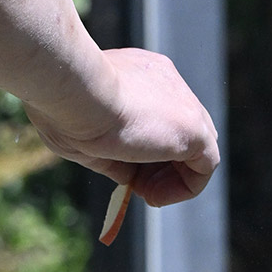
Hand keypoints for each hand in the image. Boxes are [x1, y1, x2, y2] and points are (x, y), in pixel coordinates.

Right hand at [25, 47, 219, 204]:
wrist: (74, 91)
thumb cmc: (66, 110)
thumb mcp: (88, 134)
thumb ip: (114, 153)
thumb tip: (128, 177)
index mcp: (141, 76)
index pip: (155, 116)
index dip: (141, 149)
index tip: (121, 168)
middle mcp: (167, 84)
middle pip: (178, 132)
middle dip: (158, 165)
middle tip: (134, 185)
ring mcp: (184, 104)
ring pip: (195, 149)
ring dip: (170, 180)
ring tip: (144, 193)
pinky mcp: (193, 130)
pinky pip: (205, 167)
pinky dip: (183, 189)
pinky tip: (154, 196)